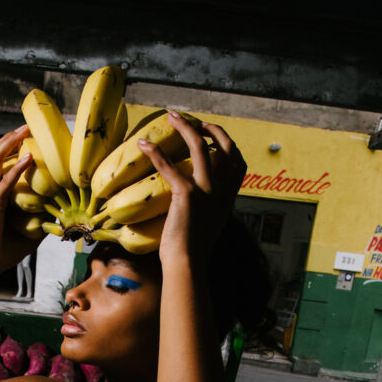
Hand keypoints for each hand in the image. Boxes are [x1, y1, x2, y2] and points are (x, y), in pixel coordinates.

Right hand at [0, 124, 41, 276]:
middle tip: (25, 128)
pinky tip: (30, 157)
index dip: (11, 150)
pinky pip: (6, 180)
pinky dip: (18, 168)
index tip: (26, 139)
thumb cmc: (5, 251)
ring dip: (9, 143)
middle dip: (8, 138)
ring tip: (23, 131)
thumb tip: (59, 216)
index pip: (1, 165)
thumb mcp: (29, 234)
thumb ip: (41, 222)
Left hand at [137, 112, 245, 262]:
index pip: (238, 162)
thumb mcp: (208, 226)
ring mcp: (206, 191)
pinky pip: (170, 166)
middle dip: (210, 128)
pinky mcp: (187, 195)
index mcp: (228, 198)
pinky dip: (155, 152)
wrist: (187, 264)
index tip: (212, 135)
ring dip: (184, 126)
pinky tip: (143, 144)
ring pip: (199, 146)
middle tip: (192, 120)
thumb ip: (209, 209)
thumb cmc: (191, 252)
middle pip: (224, 147)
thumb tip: (200, 204)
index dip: (227, 144)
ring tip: (170, 116)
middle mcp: (221, 191)